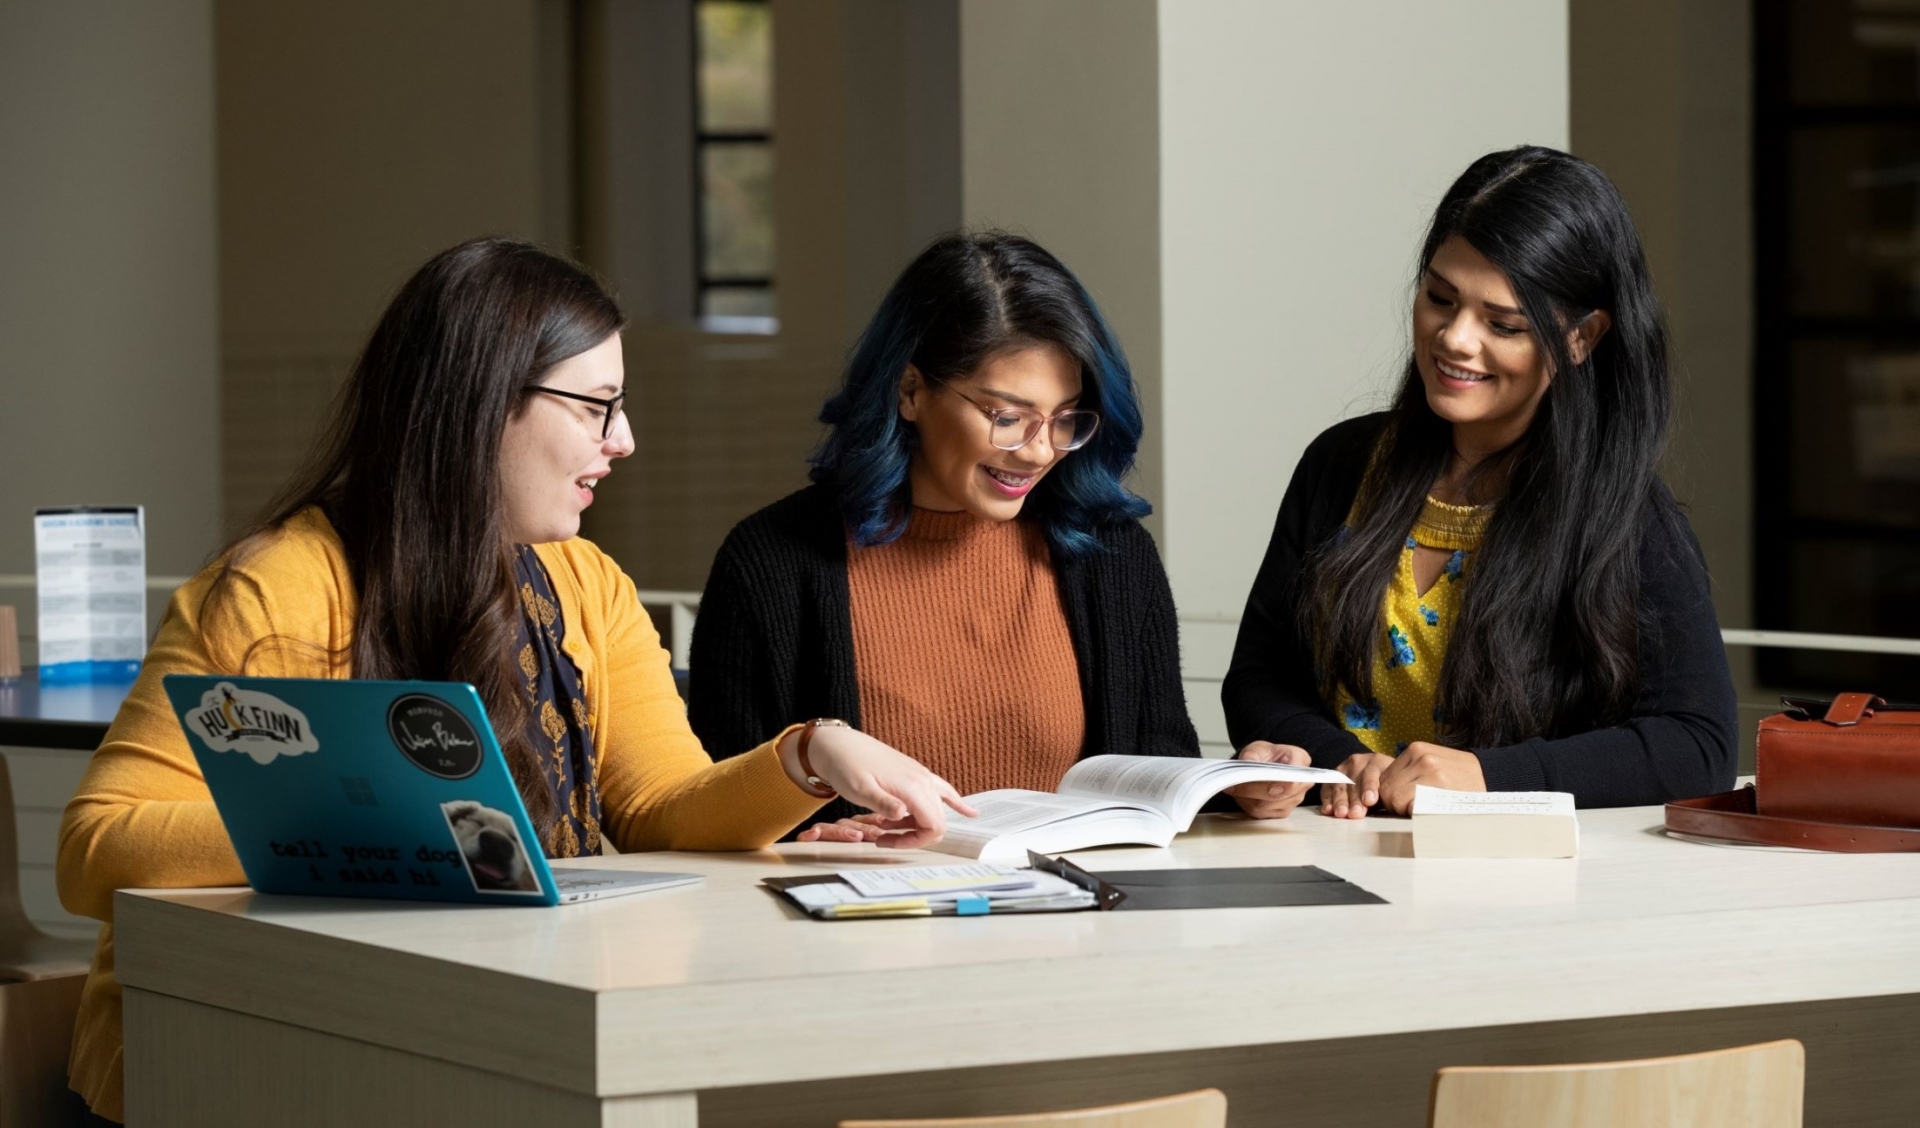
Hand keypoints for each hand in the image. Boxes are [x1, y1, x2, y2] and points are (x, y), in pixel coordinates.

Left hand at [778, 725, 977, 849]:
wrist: (840, 744)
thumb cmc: (847, 766)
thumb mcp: (859, 789)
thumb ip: (883, 803)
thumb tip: (903, 815)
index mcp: (912, 787)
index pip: (934, 826)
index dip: (915, 841)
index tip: (889, 842)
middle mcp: (923, 781)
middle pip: (937, 821)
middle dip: (914, 836)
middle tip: (883, 838)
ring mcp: (922, 776)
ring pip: (936, 810)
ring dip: (917, 824)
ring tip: (888, 826)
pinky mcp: (915, 774)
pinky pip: (943, 791)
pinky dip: (956, 803)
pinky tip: (970, 812)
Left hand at [1226, 742, 1314, 819]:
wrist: (1267, 765)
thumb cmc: (1267, 756)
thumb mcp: (1258, 747)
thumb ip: (1252, 753)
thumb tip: (1247, 762)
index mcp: (1300, 760)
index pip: (1291, 775)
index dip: (1271, 780)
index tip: (1250, 776)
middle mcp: (1302, 783)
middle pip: (1276, 794)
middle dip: (1250, 790)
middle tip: (1232, 784)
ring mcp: (1294, 800)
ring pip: (1266, 806)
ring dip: (1246, 798)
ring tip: (1234, 788)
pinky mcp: (1283, 812)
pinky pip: (1262, 813)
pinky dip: (1247, 805)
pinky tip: (1241, 795)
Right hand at [1319, 752, 1394, 818]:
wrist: (1374, 774)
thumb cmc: (1387, 784)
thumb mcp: (1392, 785)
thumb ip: (1390, 793)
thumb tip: (1395, 806)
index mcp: (1376, 761)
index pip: (1371, 774)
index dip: (1369, 788)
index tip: (1369, 801)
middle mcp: (1358, 762)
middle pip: (1354, 782)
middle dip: (1354, 800)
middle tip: (1355, 814)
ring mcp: (1343, 769)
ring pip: (1340, 785)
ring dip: (1340, 801)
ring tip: (1341, 814)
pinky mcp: (1332, 778)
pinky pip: (1327, 789)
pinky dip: (1327, 800)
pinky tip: (1328, 810)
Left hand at [1375, 741, 1484, 813]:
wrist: (1492, 777)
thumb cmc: (1460, 777)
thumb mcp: (1432, 763)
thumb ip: (1410, 771)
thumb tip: (1382, 790)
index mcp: (1415, 749)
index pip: (1383, 777)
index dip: (1390, 794)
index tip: (1402, 802)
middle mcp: (1420, 756)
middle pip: (1386, 788)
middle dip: (1394, 804)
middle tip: (1411, 809)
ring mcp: (1429, 769)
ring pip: (1394, 798)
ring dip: (1403, 810)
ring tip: (1421, 810)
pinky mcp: (1438, 785)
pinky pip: (1410, 805)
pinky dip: (1414, 813)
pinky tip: (1427, 812)